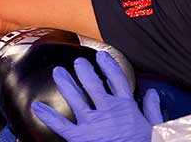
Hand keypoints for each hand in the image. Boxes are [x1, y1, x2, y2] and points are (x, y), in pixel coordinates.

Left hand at [32, 51, 162, 141]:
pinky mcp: (80, 137)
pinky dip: (49, 116)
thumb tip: (152, 93)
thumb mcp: (153, 126)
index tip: (102, 56)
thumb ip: (151, 108)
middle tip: (79, 62)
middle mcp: (107, 110)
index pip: (117, 79)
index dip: (109, 65)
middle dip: (84, 71)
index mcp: (125, 106)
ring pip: (76, 98)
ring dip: (66, 84)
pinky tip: (37, 107)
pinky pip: (62, 126)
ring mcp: (92, 123)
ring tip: (58, 72)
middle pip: (93, 84)